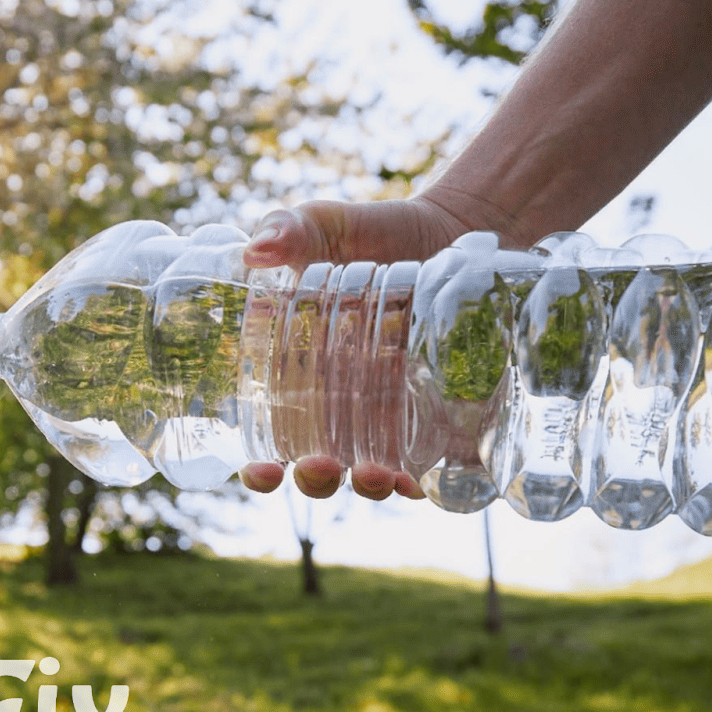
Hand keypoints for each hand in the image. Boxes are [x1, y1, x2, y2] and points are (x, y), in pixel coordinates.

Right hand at [235, 195, 486, 500]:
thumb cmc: (376, 233)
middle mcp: (342, 409)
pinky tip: (424, 481)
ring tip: (376, 476)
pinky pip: (435, 464)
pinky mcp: (444, 414)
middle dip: (317, 481)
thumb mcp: (327, 226)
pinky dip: (429, 481)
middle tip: (320, 466)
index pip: (268, 439)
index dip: (260, 469)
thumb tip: (255, 250)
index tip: (260, 472)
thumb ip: (288, 230)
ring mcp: (394, 417)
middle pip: (320, 470)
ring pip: (375, 475)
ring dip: (371, 486)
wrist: (457, 229)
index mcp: (297, 378)